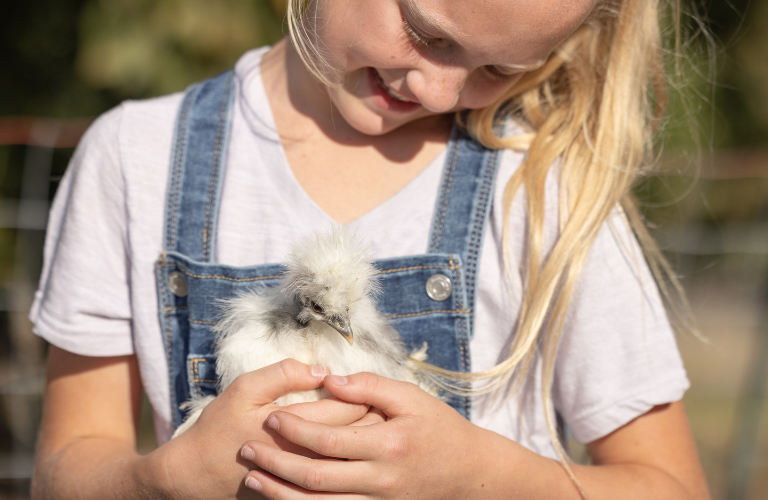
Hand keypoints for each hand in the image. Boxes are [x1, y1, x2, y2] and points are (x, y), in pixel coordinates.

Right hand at [139, 360, 371, 499]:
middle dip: (372, 415)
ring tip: (372, 421)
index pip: (347, 410)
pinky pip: (337, 477)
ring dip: (366, 439)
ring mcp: (305, 478)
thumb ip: (283, 374)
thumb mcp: (244, 389)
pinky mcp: (301, 491)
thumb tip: (321, 370)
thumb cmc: (220, 427)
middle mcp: (306, 457)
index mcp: (295, 428)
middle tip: (380, 400)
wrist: (197, 474)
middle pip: (356, 436)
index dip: (364, 394)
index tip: (369, 383)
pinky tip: (353, 448)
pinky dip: (350, 461)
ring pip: (352, 459)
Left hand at [239, 372, 491, 499]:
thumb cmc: (439, 428)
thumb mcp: (412, 398)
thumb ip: (371, 387)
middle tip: (246, 451)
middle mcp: (379, 479)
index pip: (329, 439)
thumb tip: (331, 379)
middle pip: (316, 477)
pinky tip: (282, 499)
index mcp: (387, 445)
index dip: (295, 430)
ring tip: (253, 479)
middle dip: (276, 464)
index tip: (270, 419)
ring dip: (281, 494)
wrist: (468, 473)